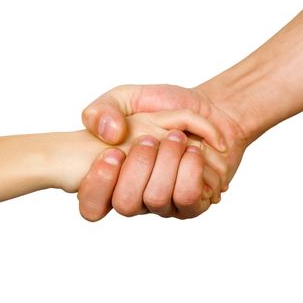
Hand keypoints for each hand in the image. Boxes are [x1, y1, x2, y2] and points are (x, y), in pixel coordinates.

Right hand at [49, 109, 225, 212]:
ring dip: (168, 161)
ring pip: (157, 198)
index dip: (97, 184)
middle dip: (139, 164)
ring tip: (178, 138)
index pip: (91, 205)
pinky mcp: (192, 203)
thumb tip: (111, 135)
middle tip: (150, 139)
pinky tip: (198, 149)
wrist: (211, 107)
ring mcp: (163, 202)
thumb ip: (100, 111)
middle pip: (125, 203)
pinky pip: (189, 197)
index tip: (113, 153)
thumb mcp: (123, 97)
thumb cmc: (163, 103)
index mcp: (113, 175)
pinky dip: (194, 167)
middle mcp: (136, 194)